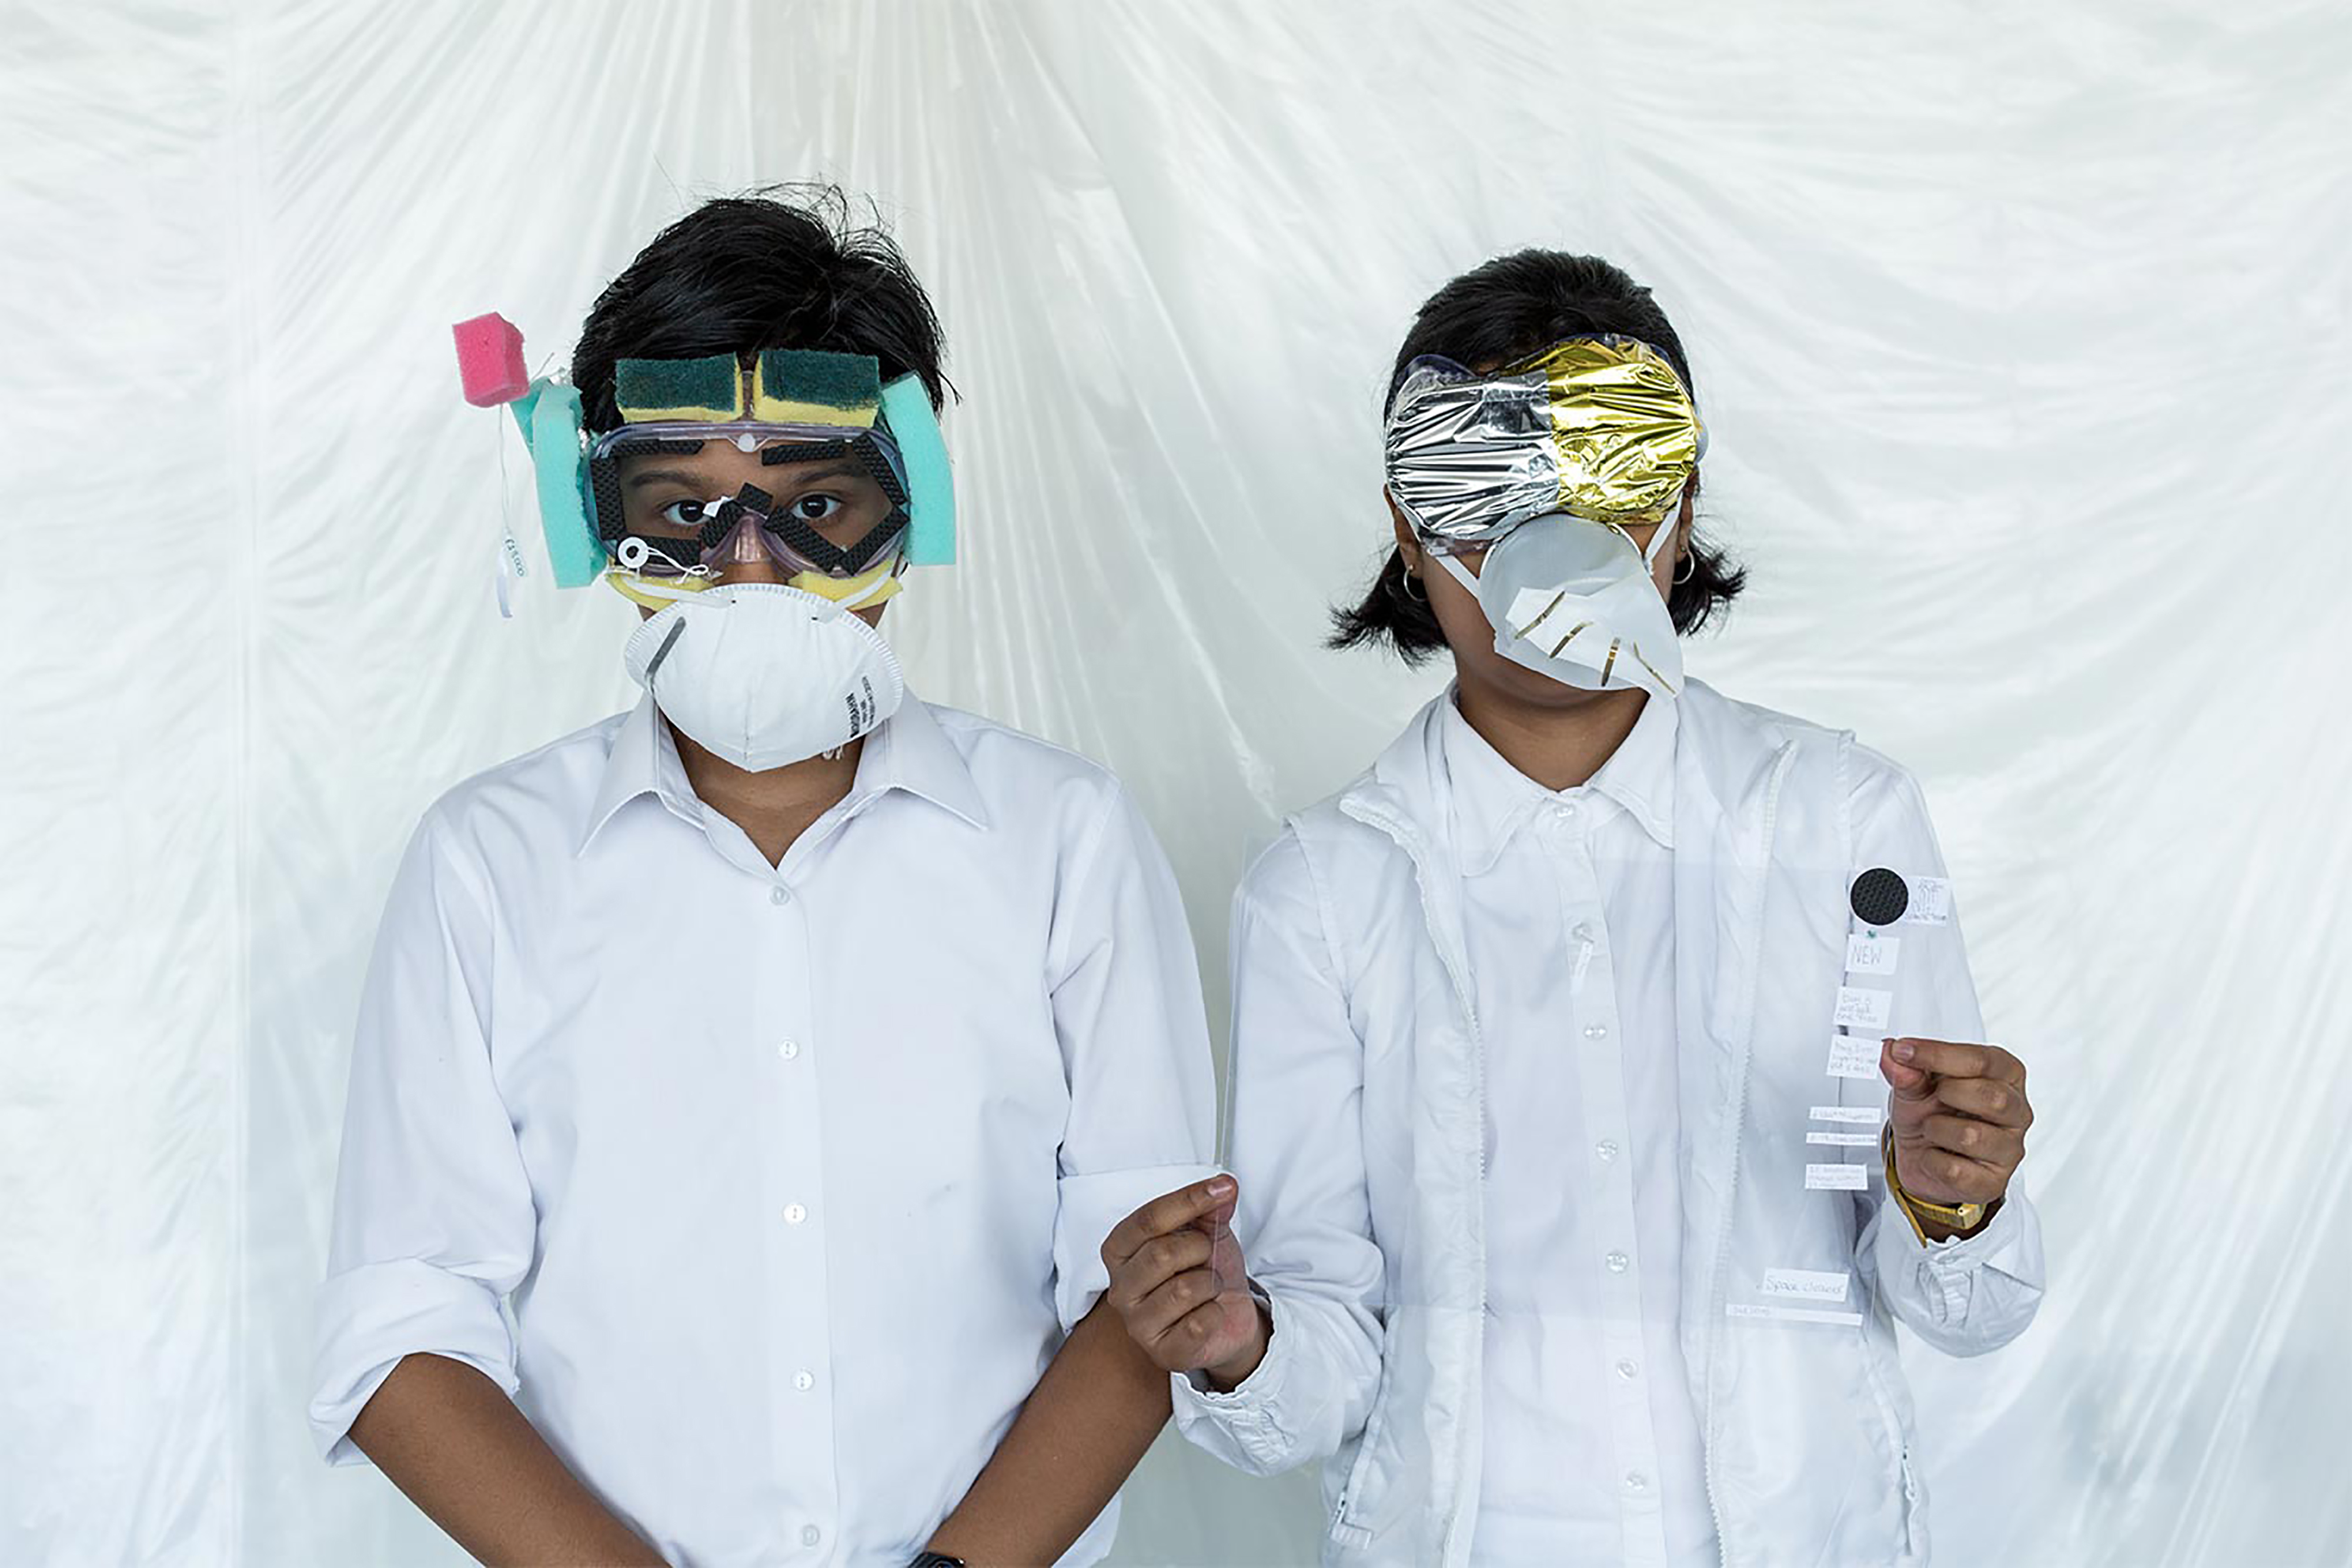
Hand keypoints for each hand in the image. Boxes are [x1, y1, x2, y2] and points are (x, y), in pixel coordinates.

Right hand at [1101, 1175, 1267, 1389]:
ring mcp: (1138, 1324)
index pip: (1147, 1219)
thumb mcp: (1207, 1231)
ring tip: (1208, 1287)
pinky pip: (1199, 1323)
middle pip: (1161, 1253)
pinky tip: (1210, 1313)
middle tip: (1206, 1256)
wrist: (1227, 1316)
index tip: (1223, 1188)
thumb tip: (1224, 1186)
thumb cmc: (1204, 1271)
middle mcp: (1120, 1288)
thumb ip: (1210, 1208)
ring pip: (1183, 1289)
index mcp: (1121, 1251)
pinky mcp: (1163, 1353)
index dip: (1189, 1200)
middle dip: (1200, 1249)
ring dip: (1210, 1283)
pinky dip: (1217, 1313)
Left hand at [1880, 1037, 2032, 1231]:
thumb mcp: (1914, 1087)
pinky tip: (1935, 1154)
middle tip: (1931, 1098)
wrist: (1921, 1160)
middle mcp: (2016, 1111)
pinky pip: (1955, 1170)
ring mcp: (2010, 1149)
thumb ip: (1906, 1070)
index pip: (1982, 1060)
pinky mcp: (1994, 1182)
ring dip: (1935, 1129)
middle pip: (1992, 1098)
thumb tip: (1891, 1053)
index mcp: (2005, 1075)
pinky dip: (1931, 1160)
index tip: (1903, 1050)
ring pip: (1971, 1136)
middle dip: (1947, 1094)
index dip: (1938, 1054)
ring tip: (1931, 1128)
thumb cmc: (1929, 1114)